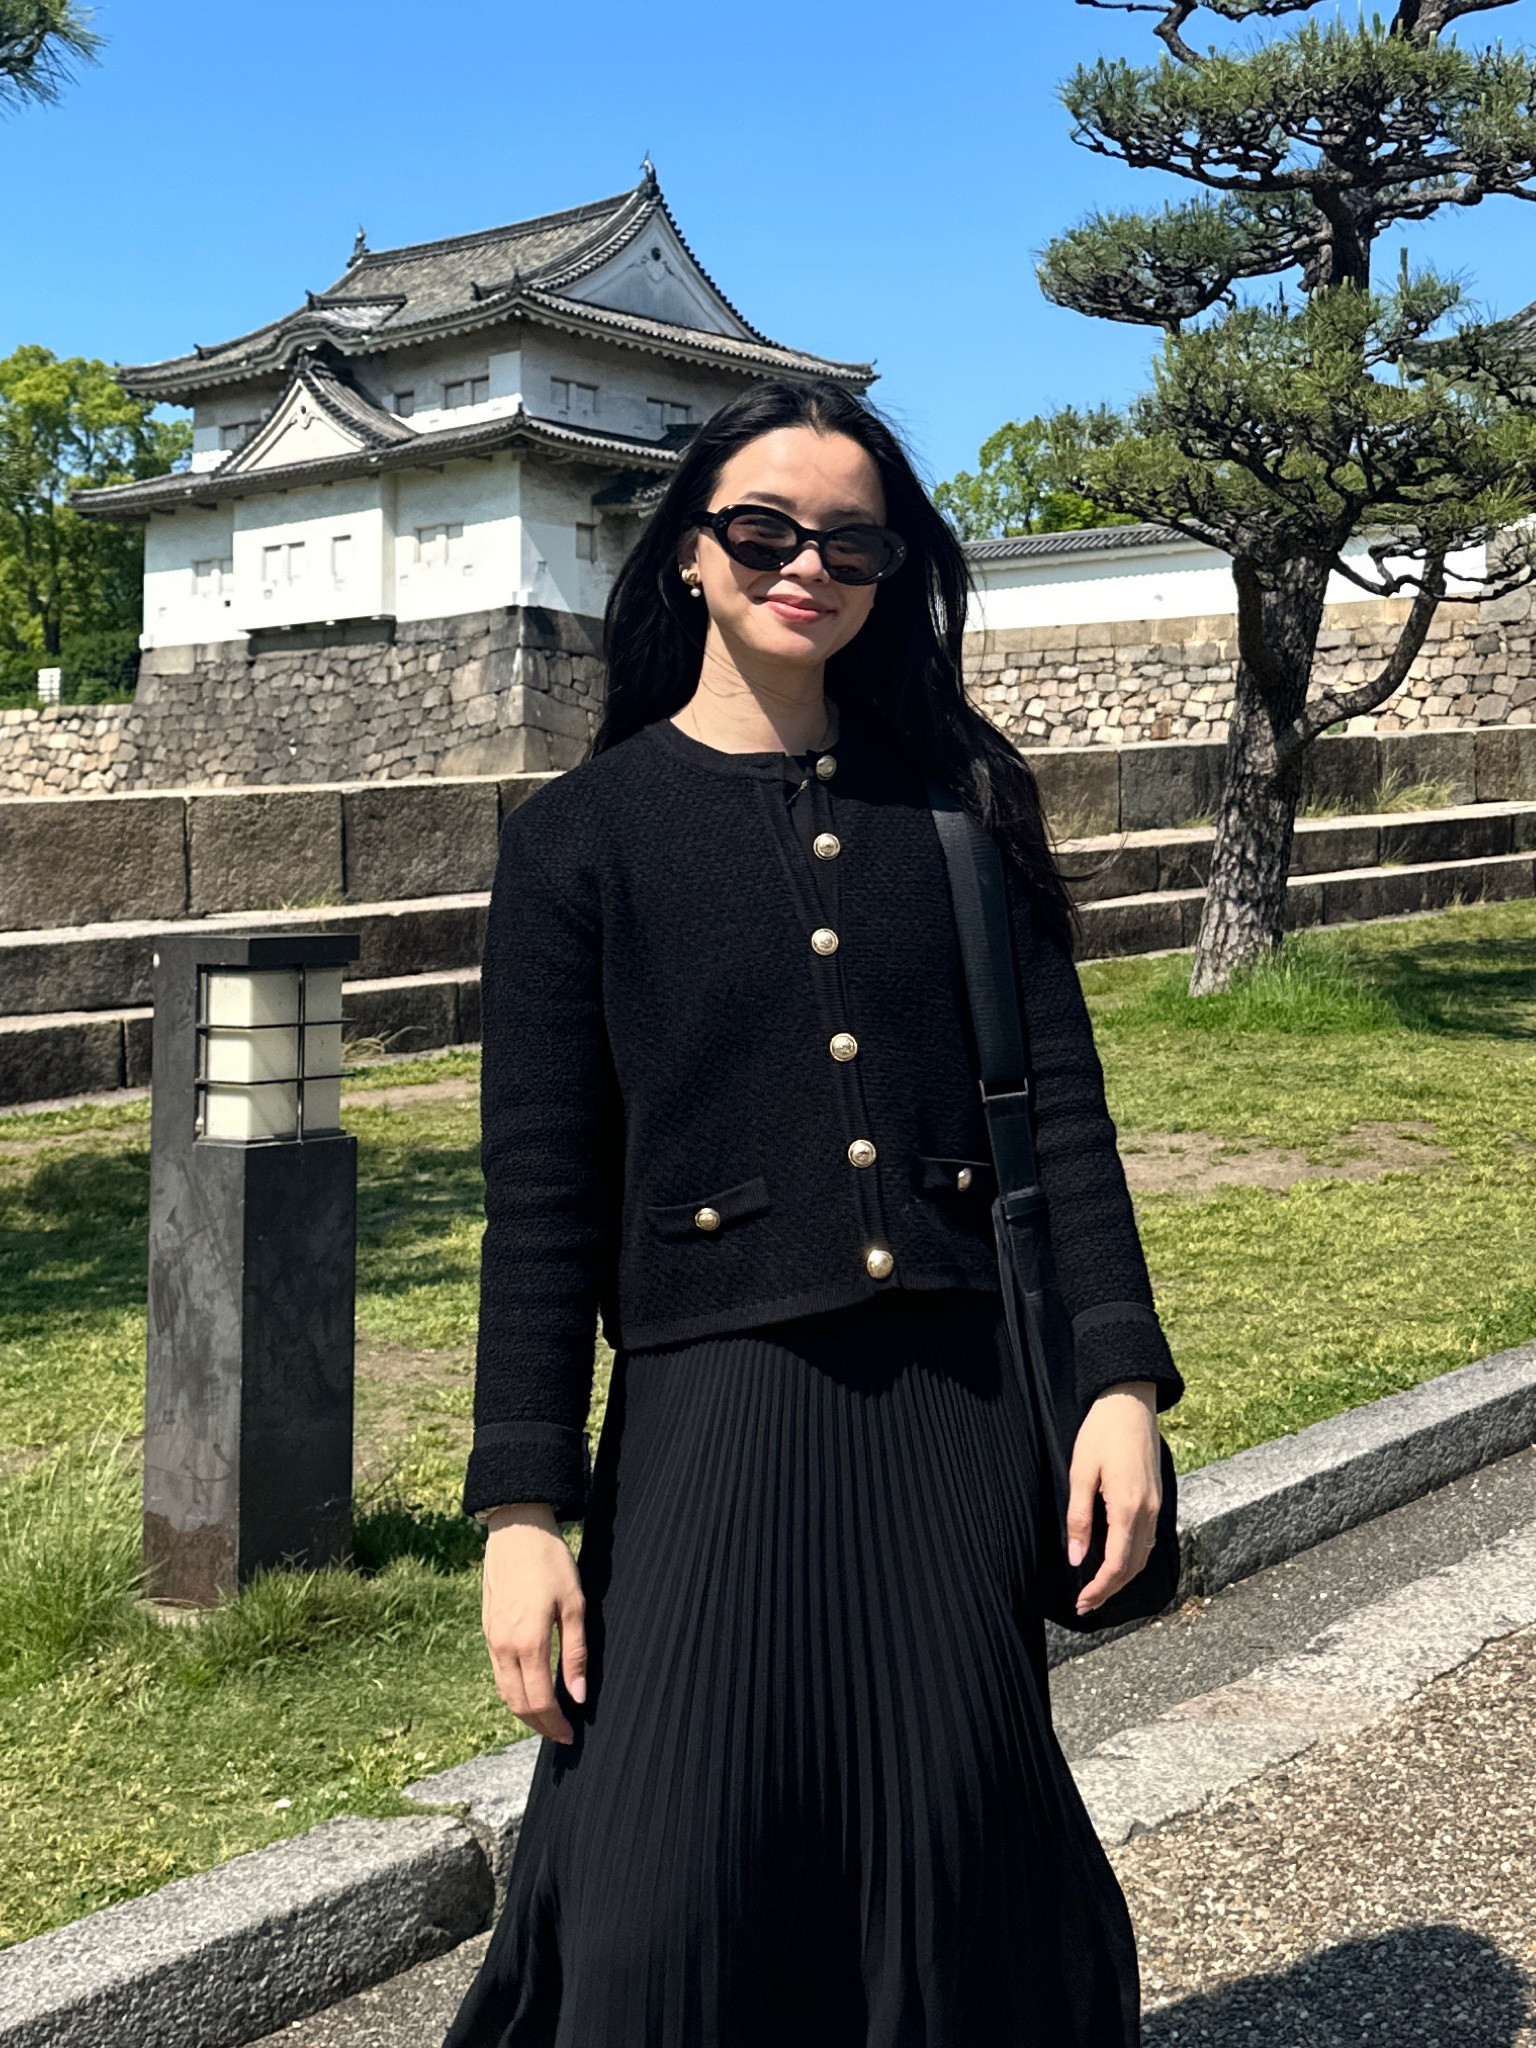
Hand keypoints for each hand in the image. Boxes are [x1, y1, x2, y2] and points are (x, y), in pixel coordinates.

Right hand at [480, 1504, 586, 1743]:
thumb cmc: (551, 1562)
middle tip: (560, 1734)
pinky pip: (498, 1673)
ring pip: (504, 1691)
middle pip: (518, 1703)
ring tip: (547, 1720)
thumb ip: (575, 1653)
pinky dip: (513, 1691)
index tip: (570, 1734)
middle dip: (539, 1725)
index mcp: (528, 1641)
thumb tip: (578, 1695)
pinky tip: (530, 1691)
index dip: (555, 1723)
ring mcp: (491, 1638)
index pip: (539, 1699)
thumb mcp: (574, 1605)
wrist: (517, 1530)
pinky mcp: (487, 1630)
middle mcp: (503, 1645)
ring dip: (524, 1712)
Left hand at [1066, 1382, 1160, 1617]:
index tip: (1082, 1603)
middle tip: (1086, 1605)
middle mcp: (1148, 1513)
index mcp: (1128, 1508)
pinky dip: (1135, 1560)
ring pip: (1144, 1556)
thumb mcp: (1080, 1473)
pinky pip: (1149, 1540)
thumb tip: (1077, 1558)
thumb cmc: (1101, 1434)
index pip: (1117, 1564)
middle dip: (1110, 1591)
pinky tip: (1118, 1562)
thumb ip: (1079, 1518)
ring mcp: (1157, 1506)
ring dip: (1123, 1578)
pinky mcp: (1157, 1499)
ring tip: (1099, 1590)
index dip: (1100, 1589)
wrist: (1130, 1403)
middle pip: (1133, 1567)